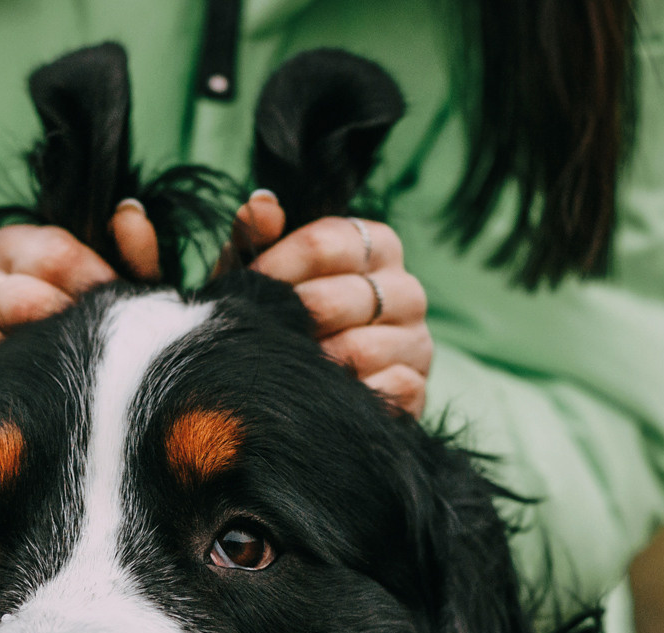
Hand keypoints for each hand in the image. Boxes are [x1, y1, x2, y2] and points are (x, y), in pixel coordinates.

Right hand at [0, 203, 159, 415]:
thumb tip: (128, 212)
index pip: (52, 251)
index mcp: (17, 251)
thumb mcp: (123, 295)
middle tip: (87, 342)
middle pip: (13, 295)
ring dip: (22, 355)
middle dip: (57, 322)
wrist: (75, 403)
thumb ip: (132, 255)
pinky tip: (20, 400)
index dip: (90, 280)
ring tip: (55, 368)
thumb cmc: (98, 336)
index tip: (115, 303)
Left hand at [237, 192, 431, 417]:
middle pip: (336, 299)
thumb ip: (258, 237)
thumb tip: (261, 204)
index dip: (275, 269)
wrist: (309, 387)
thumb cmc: (286, 317)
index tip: (246, 290)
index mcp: (376, 246)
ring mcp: (416, 339)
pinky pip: (381, 390)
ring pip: (358, 350)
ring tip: (284, 369)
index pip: (324, 244)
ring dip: (311, 365)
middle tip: (258, 338)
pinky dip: (344, 397)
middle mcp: (405, 288)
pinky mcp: (417, 387)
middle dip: (288, 323)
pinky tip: (320, 397)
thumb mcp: (265, 275)